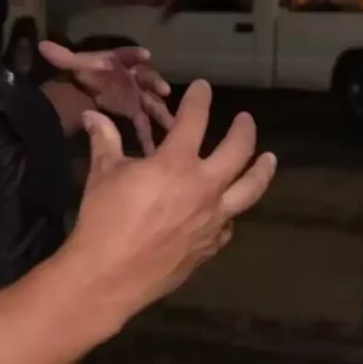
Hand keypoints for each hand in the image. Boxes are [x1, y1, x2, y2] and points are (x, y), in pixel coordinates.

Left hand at [38, 40, 173, 154]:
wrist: (83, 93)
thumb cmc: (84, 75)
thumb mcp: (74, 64)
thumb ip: (62, 57)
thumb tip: (42, 46)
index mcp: (119, 62)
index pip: (127, 55)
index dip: (135, 55)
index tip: (145, 55)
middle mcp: (133, 76)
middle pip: (147, 79)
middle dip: (155, 83)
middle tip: (163, 89)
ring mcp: (136, 94)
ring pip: (151, 102)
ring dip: (160, 111)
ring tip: (170, 123)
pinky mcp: (135, 111)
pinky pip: (143, 123)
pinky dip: (148, 135)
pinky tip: (152, 148)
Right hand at [63, 79, 276, 315]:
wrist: (109, 275)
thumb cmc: (104, 218)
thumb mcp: (102, 173)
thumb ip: (105, 140)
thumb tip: (92, 116)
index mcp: (177, 163)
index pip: (195, 120)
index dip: (200, 99)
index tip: (204, 88)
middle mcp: (204, 187)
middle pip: (238, 151)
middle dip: (244, 130)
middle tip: (245, 119)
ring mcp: (213, 219)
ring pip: (250, 189)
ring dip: (262, 170)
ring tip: (270, 159)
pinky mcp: (211, 246)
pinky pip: (230, 223)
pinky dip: (231, 211)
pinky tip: (229, 210)